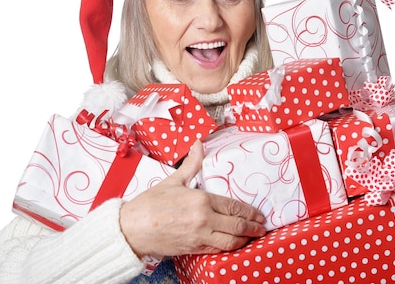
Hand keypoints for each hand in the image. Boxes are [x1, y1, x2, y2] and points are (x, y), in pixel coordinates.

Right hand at [119, 140, 266, 258]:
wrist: (132, 228)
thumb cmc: (150, 204)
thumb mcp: (173, 180)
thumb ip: (191, 164)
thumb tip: (198, 145)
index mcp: (201, 200)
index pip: (233, 206)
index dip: (250, 211)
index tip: (258, 213)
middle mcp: (203, 219)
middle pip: (237, 225)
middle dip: (253, 226)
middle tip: (262, 226)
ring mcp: (199, 236)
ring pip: (230, 241)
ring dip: (245, 239)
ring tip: (252, 236)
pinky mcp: (193, 249)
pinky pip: (217, 249)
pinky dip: (229, 247)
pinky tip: (234, 244)